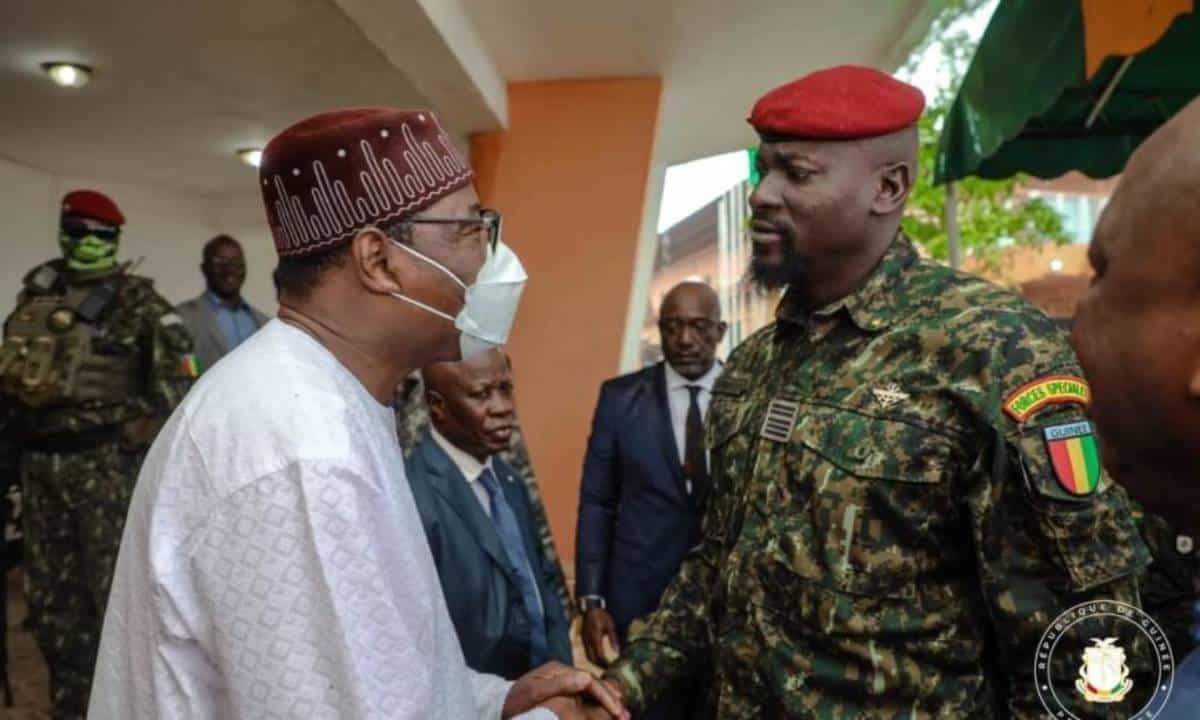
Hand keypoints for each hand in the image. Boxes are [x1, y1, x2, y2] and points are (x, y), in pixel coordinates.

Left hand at [503, 662, 627, 719]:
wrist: (499, 707)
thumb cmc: (515, 703)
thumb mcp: (534, 693)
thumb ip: (559, 685)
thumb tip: (586, 678)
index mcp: (558, 670)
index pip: (589, 680)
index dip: (605, 696)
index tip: (617, 712)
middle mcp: (564, 673)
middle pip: (594, 684)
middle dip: (612, 700)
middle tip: (626, 716)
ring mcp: (564, 682)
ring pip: (593, 691)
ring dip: (609, 703)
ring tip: (624, 715)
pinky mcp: (563, 693)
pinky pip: (586, 698)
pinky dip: (599, 705)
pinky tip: (610, 712)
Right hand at [581, 608, 620, 666]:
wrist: (589, 608)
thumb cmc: (601, 616)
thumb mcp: (610, 625)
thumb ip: (613, 639)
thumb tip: (617, 653)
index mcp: (595, 637)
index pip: (599, 655)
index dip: (605, 664)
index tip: (612, 669)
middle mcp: (588, 641)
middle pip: (592, 659)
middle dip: (600, 666)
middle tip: (608, 671)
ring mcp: (584, 641)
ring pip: (588, 657)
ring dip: (596, 663)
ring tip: (604, 667)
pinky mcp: (583, 640)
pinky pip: (587, 652)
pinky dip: (592, 658)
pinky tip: (598, 659)